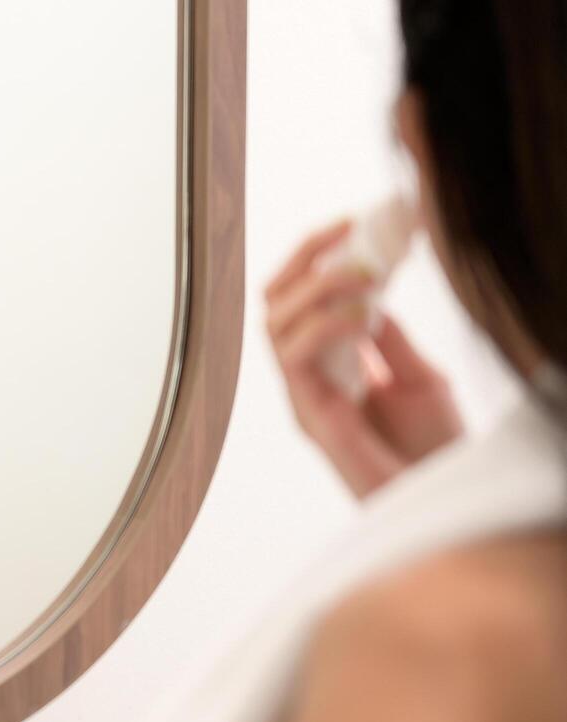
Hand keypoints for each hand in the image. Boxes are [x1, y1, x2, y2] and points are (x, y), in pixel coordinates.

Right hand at [265, 218, 464, 499]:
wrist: (445, 499)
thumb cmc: (432, 449)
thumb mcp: (416, 373)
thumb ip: (385, 336)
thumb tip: (368, 289)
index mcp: (329, 362)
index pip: (301, 295)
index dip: (318, 254)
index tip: (354, 222)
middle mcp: (307, 376)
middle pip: (275, 300)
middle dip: (306, 257)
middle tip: (347, 231)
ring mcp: (304, 395)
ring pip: (275, 322)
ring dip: (316, 288)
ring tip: (361, 273)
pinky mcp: (310, 417)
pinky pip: (295, 357)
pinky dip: (323, 325)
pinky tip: (359, 315)